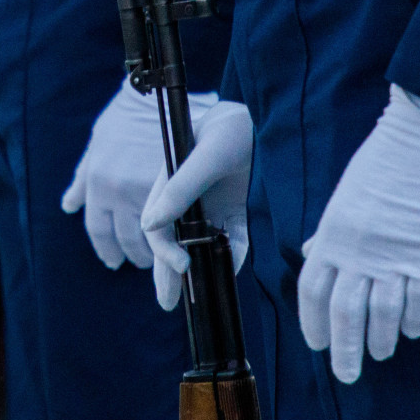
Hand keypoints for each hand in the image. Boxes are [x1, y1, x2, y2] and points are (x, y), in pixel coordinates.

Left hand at [62, 79, 168, 269]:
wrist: (159, 92)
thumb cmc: (127, 116)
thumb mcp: (98, 143)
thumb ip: (83, 177)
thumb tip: (68, 205)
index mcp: (100, 183)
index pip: (99, 230)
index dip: (107, 248)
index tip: (114, 260)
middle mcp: (121, 190)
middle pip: (126, 238)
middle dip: (133, 254)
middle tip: (142, 261)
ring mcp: (150, 189)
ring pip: (153, 237)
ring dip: (158, 254)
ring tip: (165, 258)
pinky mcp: (179, 185)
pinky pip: (177, 223)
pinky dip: (180, 239)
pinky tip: (185, 244)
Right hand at [142, 98, 252, 309]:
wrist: (269, 116)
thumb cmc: (231, 128)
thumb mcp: (207, 155)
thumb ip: (180, 187)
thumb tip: (150, 224)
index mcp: (170, 180)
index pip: (157, 224)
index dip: (163, 249)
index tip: (181, 266)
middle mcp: (188, 195)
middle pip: (173, 239)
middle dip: (168, 271)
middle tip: (168, 303)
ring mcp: (214, 202)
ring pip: (200, 243)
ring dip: (197, 267)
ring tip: (194, 296)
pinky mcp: (238, 207)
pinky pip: (232, 237)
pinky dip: (232, 253)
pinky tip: (232, 266)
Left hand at [299, 85, 419, 383]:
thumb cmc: (381, 164)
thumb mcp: (343, 197)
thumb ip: (330, 232)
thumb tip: (314, 254)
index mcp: (331, 234)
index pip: (312, 291)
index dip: (312, 323)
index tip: (318, 344)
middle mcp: (356, 250)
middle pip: (343, 313)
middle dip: (344, 349)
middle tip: (347, 374)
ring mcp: (391, 254)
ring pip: (380, 314)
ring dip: (379, 341)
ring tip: (380, 354)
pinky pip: (418, 300)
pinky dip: (413, 320)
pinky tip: (411, 331)